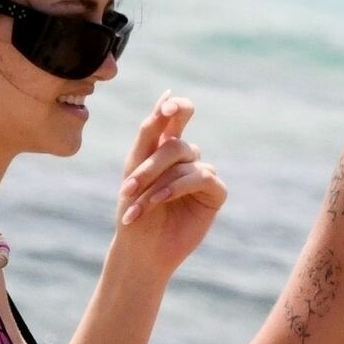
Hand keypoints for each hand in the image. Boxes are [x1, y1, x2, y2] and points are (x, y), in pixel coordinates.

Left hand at [113, 92, 226, 275]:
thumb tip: (169, 93)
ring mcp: (202, 175)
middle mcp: (187, 159)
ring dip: (156, 182)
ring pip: (185, 160)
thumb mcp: (135, 166)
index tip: (167, 107)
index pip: (178, 116)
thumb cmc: (132, 209)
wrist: (140, 249)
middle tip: (128, 188)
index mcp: (166, 148)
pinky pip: (201, 176)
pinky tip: (160, 201)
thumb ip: (151, 131)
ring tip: (137, 205)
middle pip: (175, 143)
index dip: (177, 107)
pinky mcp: (215, 194)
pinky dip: (176, 187)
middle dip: (149, 165)